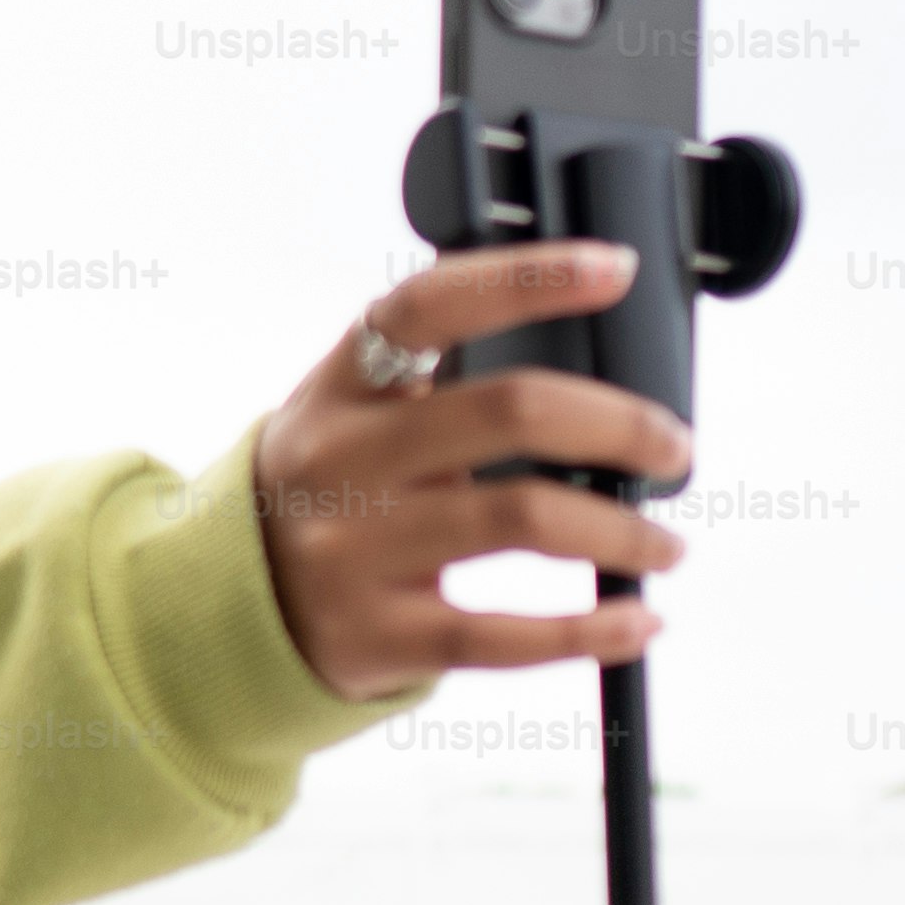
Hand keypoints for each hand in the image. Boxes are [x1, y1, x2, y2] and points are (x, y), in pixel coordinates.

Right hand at [255, 242, 693, 700]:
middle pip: (506, 412)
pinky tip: (636, 619)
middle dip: (618, 424)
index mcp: (340, 387)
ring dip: (621, 530)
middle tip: (672, 448)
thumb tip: (596, 377)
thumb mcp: (351, 416)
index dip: (526, 278)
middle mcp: (340, 460)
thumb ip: (438, 382)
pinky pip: (502, 634)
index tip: (616, 270)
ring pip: (521, 518)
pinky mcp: (375, 634)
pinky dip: (590, 628)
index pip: (431, 306)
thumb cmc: (334, 493)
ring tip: (665, 543)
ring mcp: (353, 550)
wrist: (232, 608)